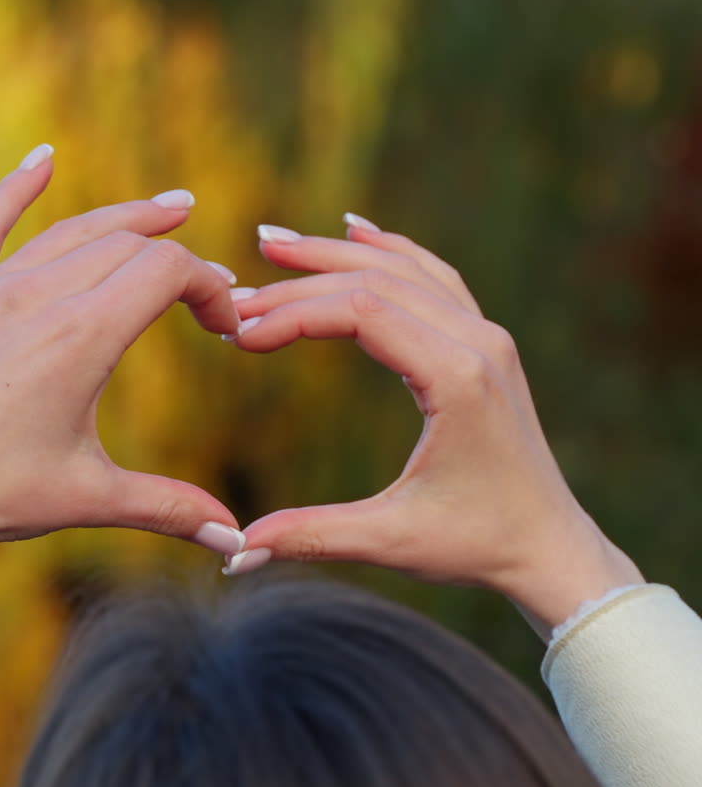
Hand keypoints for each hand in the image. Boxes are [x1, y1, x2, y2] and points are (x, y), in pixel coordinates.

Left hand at [0, 147, 244, 552]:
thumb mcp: (80, 499)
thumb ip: (165, 508)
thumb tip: (234, 542)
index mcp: (81, 336)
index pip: (168, 273)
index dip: (211, 290)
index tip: (227, 330)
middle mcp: (40, 295)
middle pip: (131, 246)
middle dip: (182, 263)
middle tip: (213, 294)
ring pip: (74, 229)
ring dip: (130, 217)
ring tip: (175, 208)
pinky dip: (19, 187)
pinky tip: (43, 161)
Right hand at [230, 219, 642, 638]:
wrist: (551, 549)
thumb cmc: (479, 544)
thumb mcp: (392, 541)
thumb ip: (312, 536)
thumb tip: (236, 552)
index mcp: (458, 378)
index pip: (361, 311)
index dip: (292, 315)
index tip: (239, 335)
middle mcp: (479, 342)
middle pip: (376, 281)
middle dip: (300, 282)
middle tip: (236, 297)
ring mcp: (488, 339)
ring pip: (406, 269)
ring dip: (337, 254)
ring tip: (274, 244)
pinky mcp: (488, 346)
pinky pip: (435, 279)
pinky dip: (391, 252)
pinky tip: (357, 234)